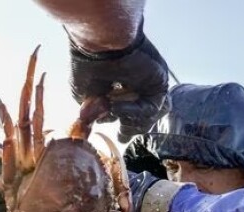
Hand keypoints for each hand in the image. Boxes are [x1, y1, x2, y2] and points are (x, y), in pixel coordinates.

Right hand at [68, 26, 168, 141]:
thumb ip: (92, 110)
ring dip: (133, 121)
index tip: (118, 135)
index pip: (128, 109)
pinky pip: (151, 107)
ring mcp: (150, 84)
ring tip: (117, 116)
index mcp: (122, 82)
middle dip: (132, 127)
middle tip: (122, 134)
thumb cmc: (88, 62)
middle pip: (144, 116)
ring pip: (151, 115)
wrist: (100, 44)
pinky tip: (118, 105)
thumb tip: (88, 121)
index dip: (124, 123)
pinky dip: (134, 111)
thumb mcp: (85, 94)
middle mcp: (138, 83)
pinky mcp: (158, 83)